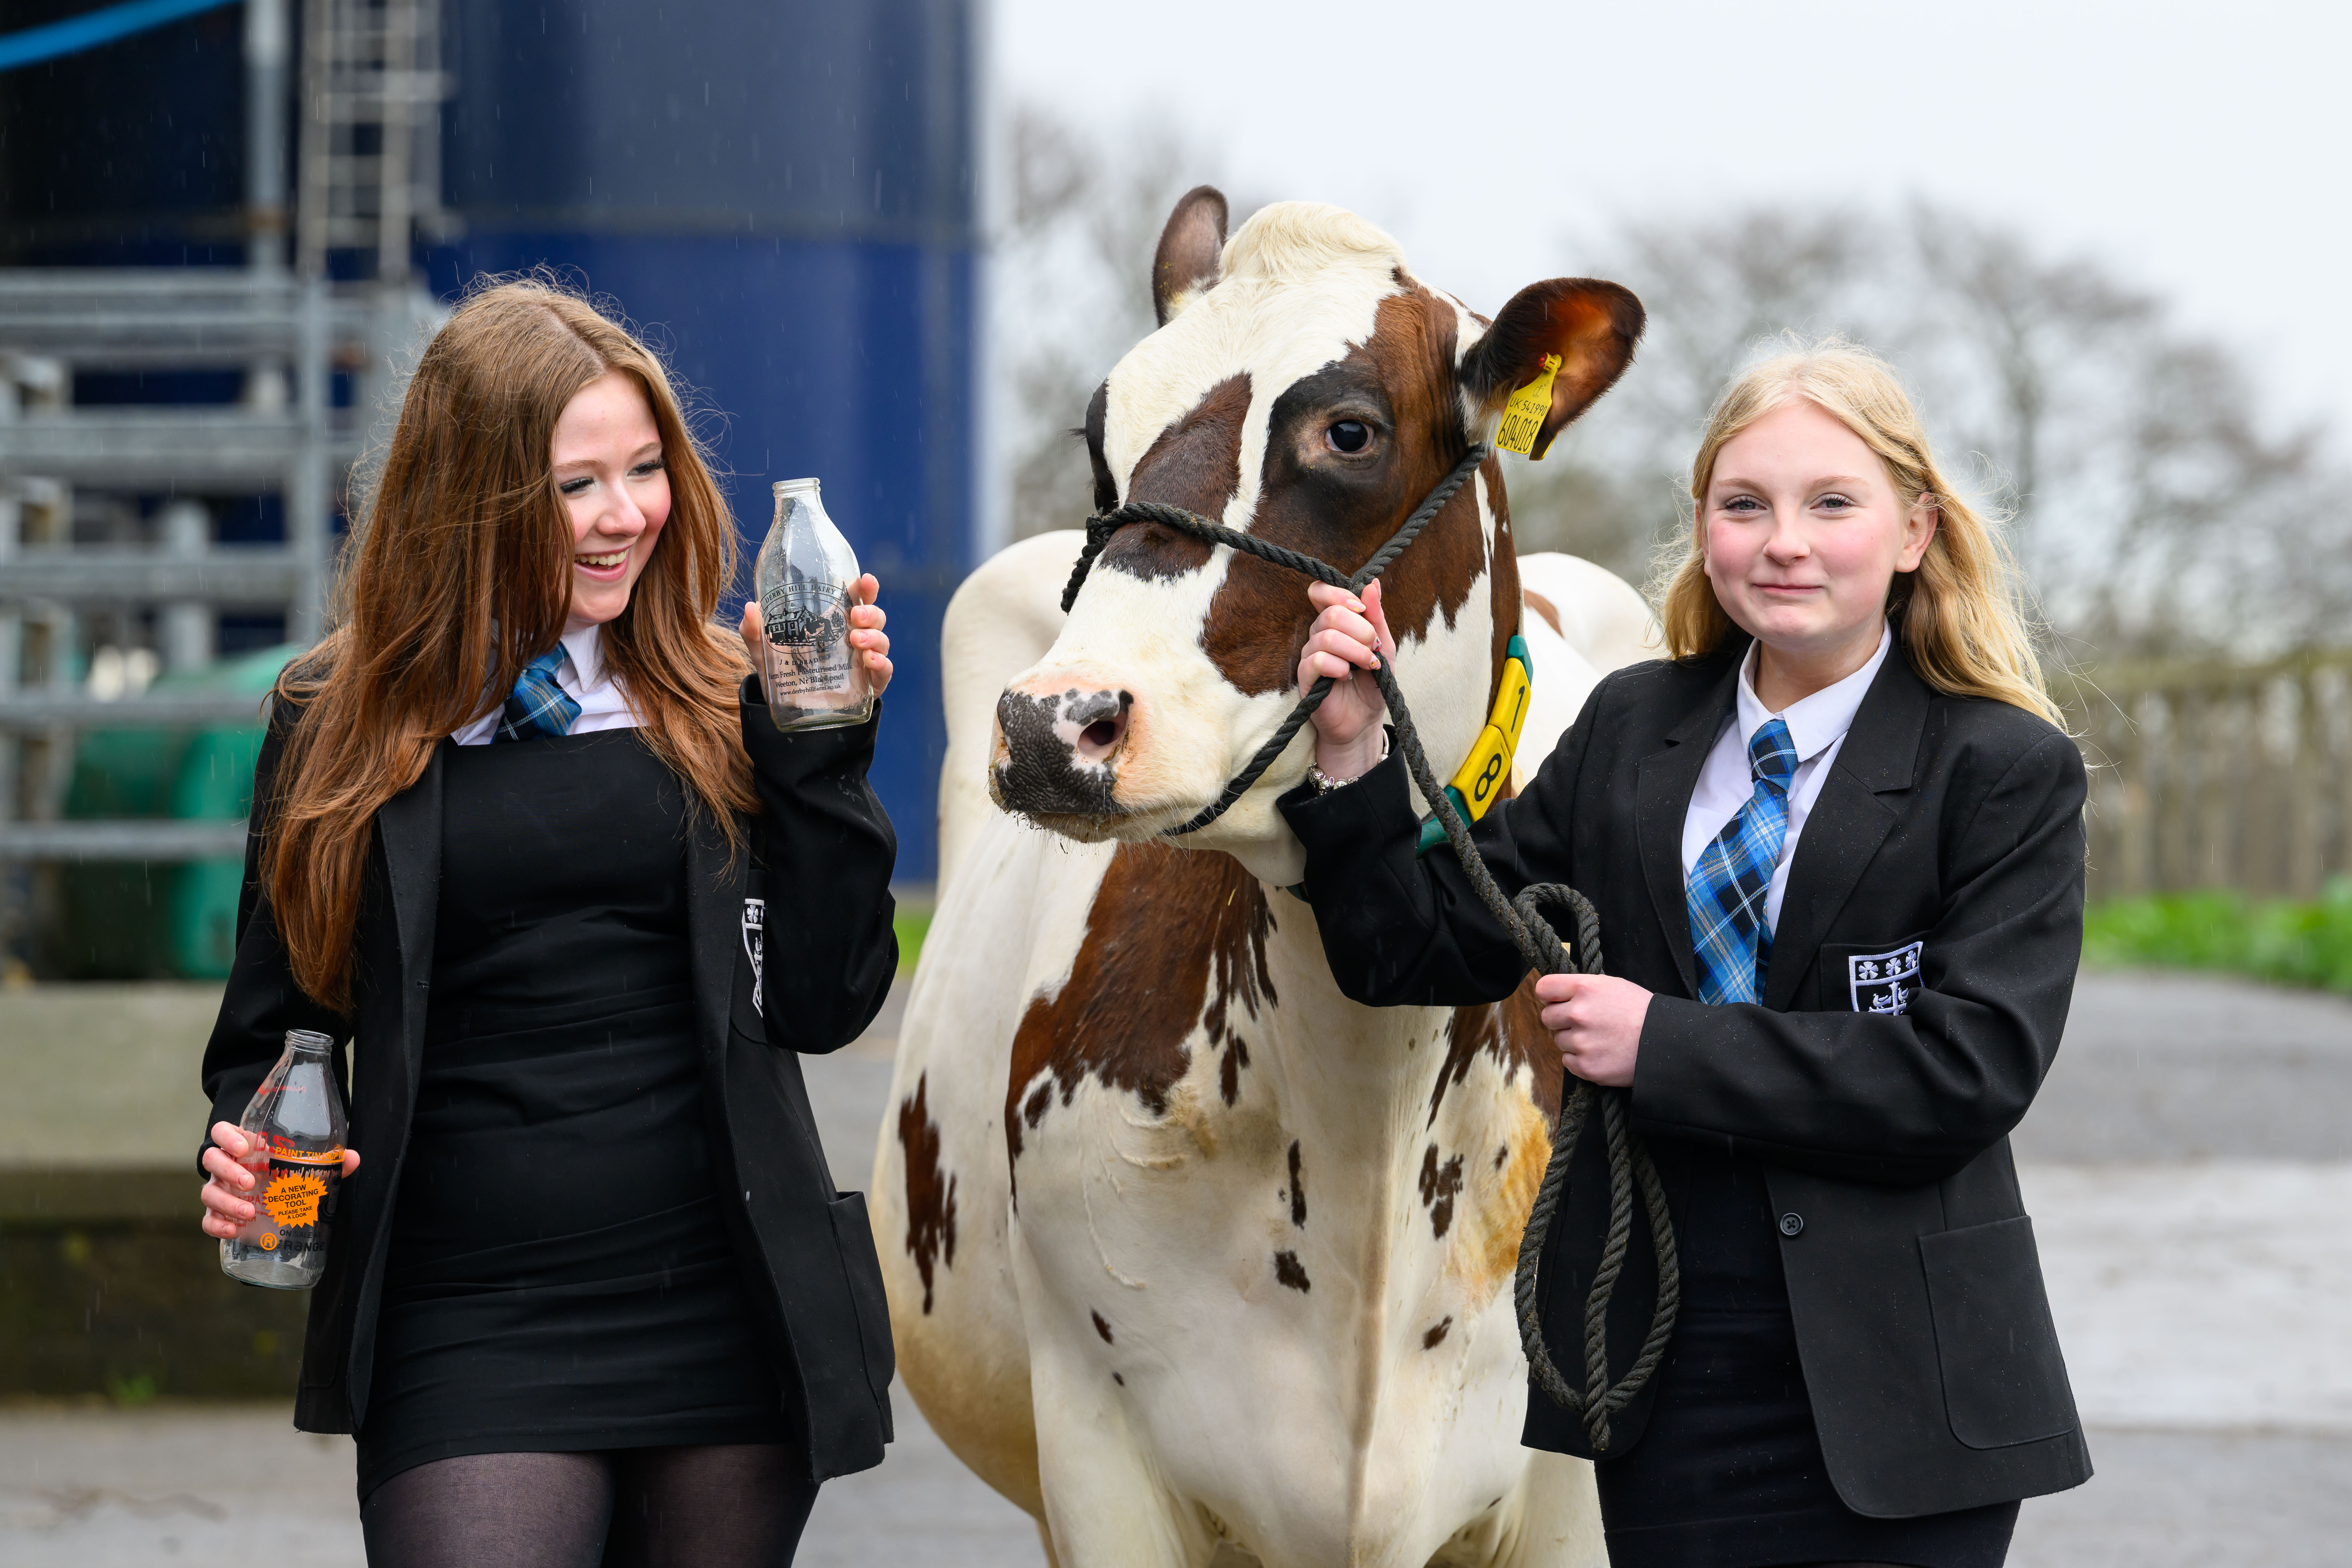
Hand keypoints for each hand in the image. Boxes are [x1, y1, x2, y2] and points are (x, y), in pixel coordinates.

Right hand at [199, 1121, 359, 1241]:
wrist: (269, 1200)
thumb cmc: (283, 1174)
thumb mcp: (300, 1165)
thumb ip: (325, 1160)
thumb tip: (352, 1158)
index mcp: (242, 1146)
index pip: (222, 1132)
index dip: (227, 1137)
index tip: (244, 1147)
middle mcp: (225, 1167)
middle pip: (211, 1160)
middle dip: (228, 1171)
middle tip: (249, 1182)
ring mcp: (218, 1190)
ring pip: (208, 1192)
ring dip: (226, 1202)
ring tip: (249, 1212)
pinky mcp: (217, 1214)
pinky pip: (207, 1220)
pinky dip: (217, 1225)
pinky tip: (233, 1231)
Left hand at [737, 573, 892, 696]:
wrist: (793, 708)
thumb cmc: (786, 671)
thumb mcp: (765, 651)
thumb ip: (755, 631)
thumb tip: (750, 607)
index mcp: (835, 622)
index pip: (856, 598)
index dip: (865, 588)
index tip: (865, 581)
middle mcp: (855, 637)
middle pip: (874, 616)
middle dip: (870, 611)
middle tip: (855, 615)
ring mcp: (865, 659)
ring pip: (882, 640)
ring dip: (874, 636)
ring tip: (857, 640)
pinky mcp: (871, 683)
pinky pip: (886, 669)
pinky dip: (882, 663)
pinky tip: (871, 661)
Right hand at [1297, 579, 1393, 780]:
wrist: (1365, 721)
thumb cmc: (1372, 682)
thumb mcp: (1383, 646)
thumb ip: (1376, 616)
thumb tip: (1372, 583)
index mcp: (1334, 623)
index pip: (1320, 592)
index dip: (1339, 594)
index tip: (1361, 609)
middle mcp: (1318, 635)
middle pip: (1331, 614)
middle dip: (1361, 630)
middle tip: (1373, 648)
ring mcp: (1309, 656)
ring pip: (1327, 637)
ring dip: (1355, 650)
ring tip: (1367, 665)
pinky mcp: (1305, 679)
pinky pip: (1317, 661)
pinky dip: (1338, 666)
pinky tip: (1346, 676)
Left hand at [1534, 972, 1652, 1087]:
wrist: (1665, 1042)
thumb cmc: (1640, 1011)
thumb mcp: (1612, 986)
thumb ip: (1582, 988)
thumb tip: (1557, 995)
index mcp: (1584, 988)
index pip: (1543, 988)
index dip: (1548, 996)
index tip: (1556, 1001)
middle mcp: (1579, 1013)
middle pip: (1547, 1017)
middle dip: (1560, 1020)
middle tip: (1582, 1023)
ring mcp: (1581, 1042)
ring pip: (1559, 1040)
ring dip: (1573, 1040)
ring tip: (1599, 1038)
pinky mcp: (1586, 1066)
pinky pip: (1568, 1061)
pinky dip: (1580, 1059)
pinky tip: (1600, 1053)